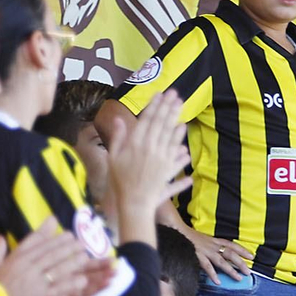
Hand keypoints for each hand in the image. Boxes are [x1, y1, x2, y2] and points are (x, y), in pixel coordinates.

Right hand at [0, 218, 113, 295]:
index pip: (40, 244)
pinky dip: (70, 284)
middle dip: (69, 248)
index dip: (56, 238)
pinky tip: (81, 280)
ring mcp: (36, 283)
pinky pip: (58, 289)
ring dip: (73, 263)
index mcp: (18, 258)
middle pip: (52, 254)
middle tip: (82, 243)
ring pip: (58, 270)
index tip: (69, 234)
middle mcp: (29, 268)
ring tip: (85, 258)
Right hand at [102, 91, 192, 216]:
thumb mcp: (112, 157)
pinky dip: (180, 138)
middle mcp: (149, 148)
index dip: (154, 106)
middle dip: (167, 107)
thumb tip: (118, 119)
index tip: (159, 94)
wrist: (134, 203)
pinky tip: (183, 128)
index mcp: (134, 144)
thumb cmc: (120, 180)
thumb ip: (118, 137)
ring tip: (180, 104)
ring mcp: (161, 158)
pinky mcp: (168, 168)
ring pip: (170, 133)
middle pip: (160, 123)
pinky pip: (176, 150)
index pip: (146, 120)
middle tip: (174, 93)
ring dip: (175, 117)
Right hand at [179, 224, 251, 283]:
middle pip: (230, 254)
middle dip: (240, 263)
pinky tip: (218, 281)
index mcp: (214, 240)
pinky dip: (213, 274)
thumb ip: (211, 246)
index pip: (231, 244)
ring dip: (231, 270)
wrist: (177, 229)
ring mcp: (205, 250)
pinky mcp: (198, 255)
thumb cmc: (189, 235)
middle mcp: (212, 245)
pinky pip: (207, 266)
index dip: (242, 250)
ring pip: (221, 261)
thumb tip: (219, 253)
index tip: (251, 256)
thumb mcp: (203, 239)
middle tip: (248, 272)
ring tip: (238, 278)